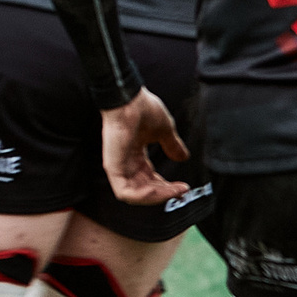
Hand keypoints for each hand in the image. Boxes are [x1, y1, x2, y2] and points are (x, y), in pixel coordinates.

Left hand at [98, 87, 191, 206]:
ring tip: (174, 191)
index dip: (167, 187)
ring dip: (157, 196)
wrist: (130, 99)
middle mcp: (126, 164)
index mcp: (136, 156)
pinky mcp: (113, 168)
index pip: (151, 180)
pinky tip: (158, 190)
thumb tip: (183, 157)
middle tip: (182, 191)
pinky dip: (142, 196)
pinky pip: (125, 192)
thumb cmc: (142, 108)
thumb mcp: (164, 130)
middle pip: (146, 190)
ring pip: (136, 195)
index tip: (184, 188)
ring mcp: (118, 167)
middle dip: (165, 193)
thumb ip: (172, 145)